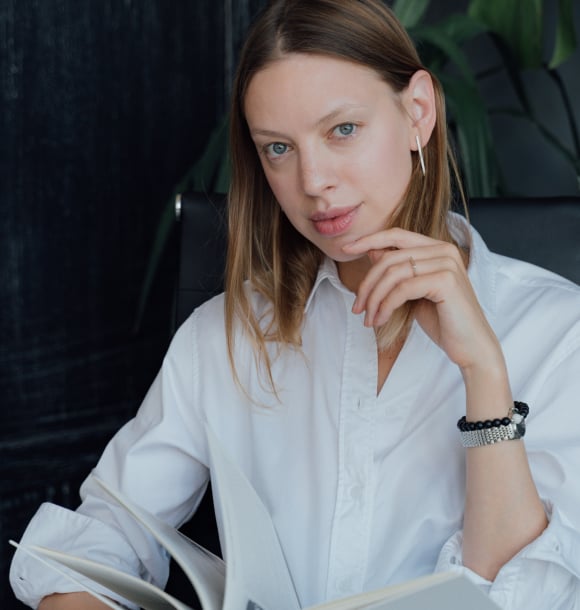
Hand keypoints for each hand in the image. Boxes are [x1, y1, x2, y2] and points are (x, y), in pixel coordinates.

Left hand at [343, 228, 501, 371]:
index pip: (396, 235)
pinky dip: (385, 306)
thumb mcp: (412, 292)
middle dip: (367, 284)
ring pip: (393, 274)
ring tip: (368, 319)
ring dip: (374, 299)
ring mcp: (447, 263)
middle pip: (389, 257)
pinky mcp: (446, 280)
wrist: (471, 347)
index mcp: (437, 248)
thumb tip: (373, 251)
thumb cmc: (443, 320)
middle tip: (357, 307)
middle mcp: (444, 250)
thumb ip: (398, 271)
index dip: (368, 239)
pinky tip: (380, 320)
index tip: (346, 250)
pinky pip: (402, 289)